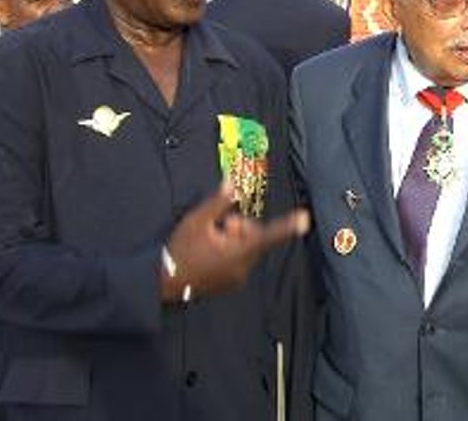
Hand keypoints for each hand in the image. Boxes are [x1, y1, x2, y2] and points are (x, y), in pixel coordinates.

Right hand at [161, 180, 309, 302]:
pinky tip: (210, 253)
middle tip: (218, 227)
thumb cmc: (180, 250)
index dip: (287, 225)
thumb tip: (232, 183)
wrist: (162, 282)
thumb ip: (218, 203)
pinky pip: (239, 260)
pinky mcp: (232, 283)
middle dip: (240, 227)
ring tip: (210, 241)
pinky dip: (230, 252)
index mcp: (239, 251)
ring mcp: (238, 277)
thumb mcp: (196, 221)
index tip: (305, 219)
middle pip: (255, 236)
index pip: (268, 234)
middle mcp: (244, 267)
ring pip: (246, 247)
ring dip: (233, 239)